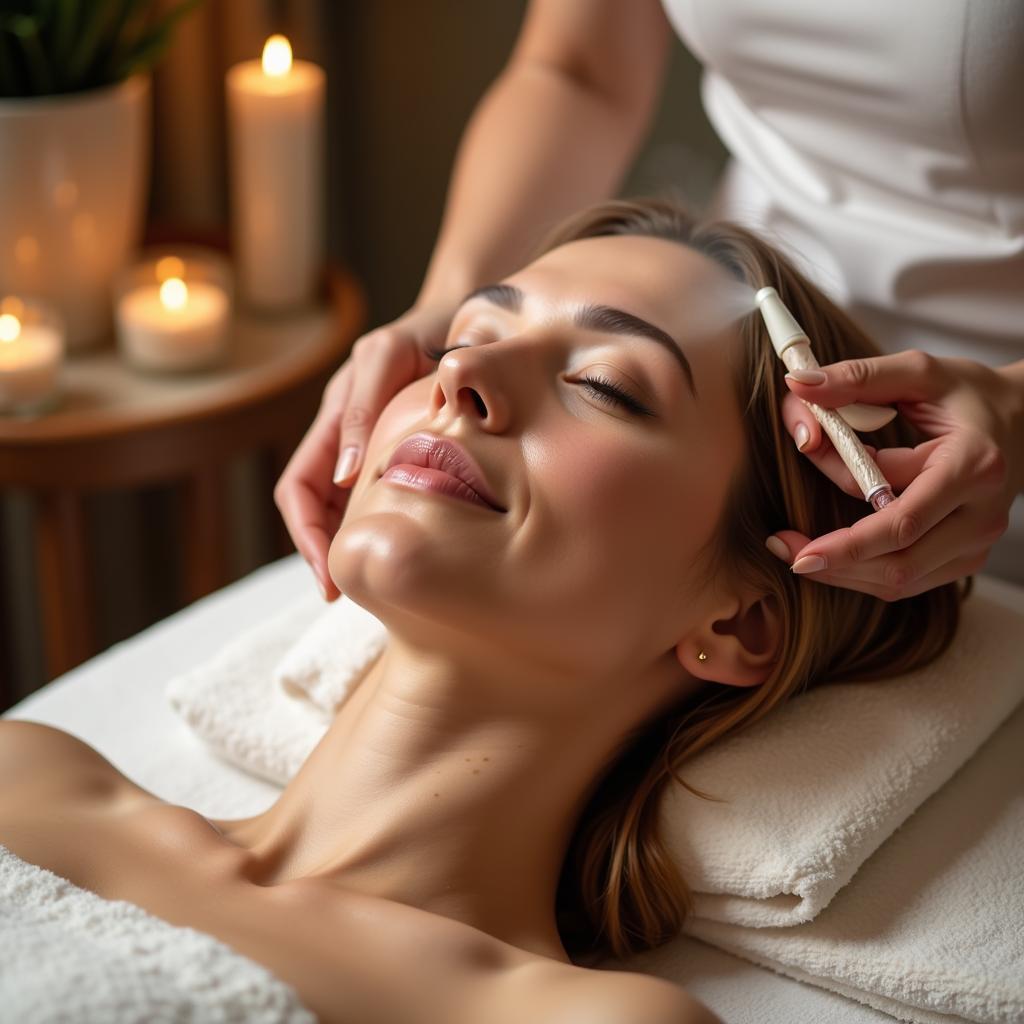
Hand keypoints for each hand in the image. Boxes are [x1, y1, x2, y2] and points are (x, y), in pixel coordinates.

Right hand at [274, 300, 457, 600]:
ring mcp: (372, 447)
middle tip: (346, 595)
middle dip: (324, 553)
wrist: (465, 315)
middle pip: (317, 509)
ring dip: (351, 545)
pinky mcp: (402, 453)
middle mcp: (346, 438)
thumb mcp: (389, 355)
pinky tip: (405, 549)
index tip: (328, 575)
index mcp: (334, 419)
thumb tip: (343, 476)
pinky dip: (383, 527)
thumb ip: (362, 407)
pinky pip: (381, 499)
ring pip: (347, 509)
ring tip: (375, 584)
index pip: (300, 490)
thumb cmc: (428, 330)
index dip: (306, 536)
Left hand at [767, 350, 1023, 599]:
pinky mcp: (966, 557)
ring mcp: (977, 542)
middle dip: (834, 562)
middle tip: (780, 548)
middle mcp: (981, 515)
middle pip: (899, 563)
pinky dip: (864, 573)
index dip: (843, 535)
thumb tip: (797, 384)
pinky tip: (831, 554)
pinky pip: (909, 580)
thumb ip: (857, 378)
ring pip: (901, 580)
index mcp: (972, 468)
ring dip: (843, 572)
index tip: (789, 535)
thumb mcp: (918, 372)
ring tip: (794, 551)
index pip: (901, 521)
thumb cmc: (968, 394)